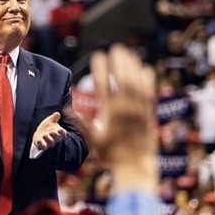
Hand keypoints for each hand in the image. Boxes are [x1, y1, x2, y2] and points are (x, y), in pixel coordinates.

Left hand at [31, 112, 66, 149]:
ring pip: (51, 143)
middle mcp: (55, 138)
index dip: (62, 132)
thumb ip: (54, 118)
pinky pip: (43, 147)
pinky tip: (39, 141)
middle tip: (52, 132)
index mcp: (58, 132)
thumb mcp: (50, 120)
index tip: (61, 130)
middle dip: (55, 135)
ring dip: (48, 139)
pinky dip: (41, 144)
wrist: (40, 133)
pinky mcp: (43, 145)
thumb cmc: (47, 127)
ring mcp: (49, 142)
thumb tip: (57, 113)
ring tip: (44, 135)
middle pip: (57, 138)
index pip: (62, 133)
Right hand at [88, 45, 157, 190]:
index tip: (97, 55)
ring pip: (136, 83)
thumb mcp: (93, 139)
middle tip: (116, 48)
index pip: (103, 85)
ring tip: (128, 53)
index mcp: (109, 114)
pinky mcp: (149, 113)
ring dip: (132, 66)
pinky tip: (144, 68)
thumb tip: (65, 110)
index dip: (100, 68)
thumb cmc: (111, 154)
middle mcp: (125, 110)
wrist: (135, 166)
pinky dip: (147, 79)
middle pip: (122, 79)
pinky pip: (149, 92)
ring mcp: (139, 111)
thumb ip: (81, 122)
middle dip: (119, 62)